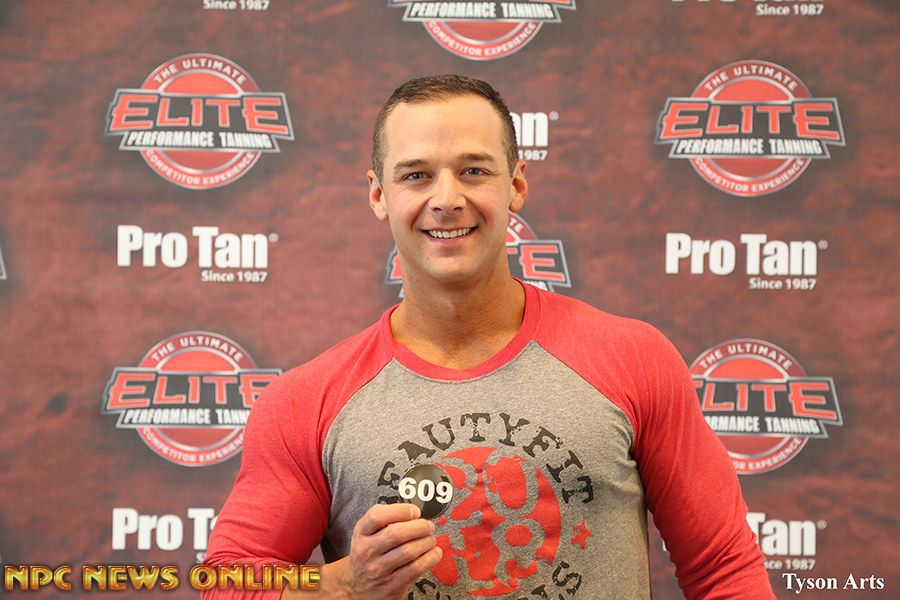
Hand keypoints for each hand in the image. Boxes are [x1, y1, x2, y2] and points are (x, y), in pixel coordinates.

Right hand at [313, 503, 441, 599]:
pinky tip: (434, 552)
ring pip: (409, 551)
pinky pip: (416, 568)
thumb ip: (384, 520)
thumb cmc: (368, 554)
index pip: (377, 516)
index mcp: (361, 533)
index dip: (400, 511)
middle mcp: (367, 551)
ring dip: (426, 542)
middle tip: (428, 525)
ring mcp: (379, 569)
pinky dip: (430, 557)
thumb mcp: (366, 534)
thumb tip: (414, 511)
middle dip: (419, 527)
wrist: (357, 587)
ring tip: (431, 539)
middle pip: (396, 533)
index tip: (415, 511)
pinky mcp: (392, 585)